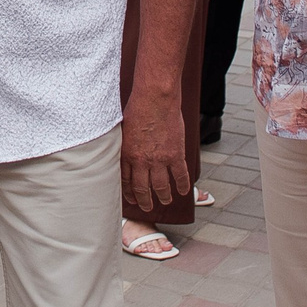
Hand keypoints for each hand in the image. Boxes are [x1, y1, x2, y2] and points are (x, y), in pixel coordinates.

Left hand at [120, 89, 189, 214]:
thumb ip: (124, 144)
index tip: (132, 199)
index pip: (126, 181)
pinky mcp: (175, 155)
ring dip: (163, 196)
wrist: (155, 98)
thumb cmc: (137, 108)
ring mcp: (159, 160)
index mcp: (126, 155)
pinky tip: (183, 192)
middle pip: (142, 189)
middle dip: (144, 201)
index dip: (129, 193)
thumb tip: (123, 153)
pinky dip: (182, 186)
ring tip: (165, 200)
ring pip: (161, 187)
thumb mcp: (123, 129)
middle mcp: (141, 161)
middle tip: (147, 208)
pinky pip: (180, 176)